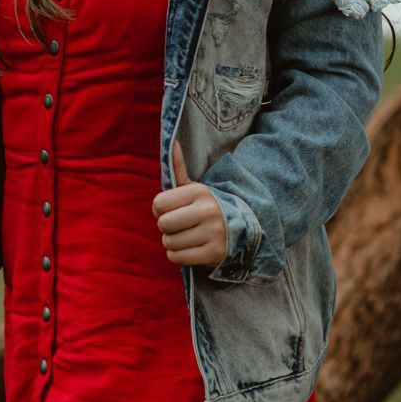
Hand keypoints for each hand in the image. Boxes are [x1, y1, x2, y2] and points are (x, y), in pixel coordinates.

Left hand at [152, 141, 226, 266]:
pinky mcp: (214, 253)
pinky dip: (178, 255)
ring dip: (172, 242)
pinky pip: (177, 258)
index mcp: (199, 192)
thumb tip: (172, 143)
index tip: (171, 210)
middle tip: (178, 226)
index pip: (158, 204)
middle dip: (166, 227)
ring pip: (169, 243)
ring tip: (186, 236)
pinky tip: (189, 248)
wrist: (242, 227)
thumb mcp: (195, 187)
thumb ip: (179, 168)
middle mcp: (207, 211)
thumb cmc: (208, 206)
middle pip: (163, 224)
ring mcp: (212, 233)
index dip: (159, 210)